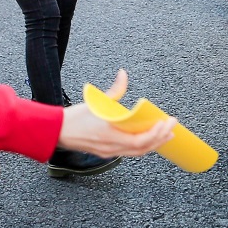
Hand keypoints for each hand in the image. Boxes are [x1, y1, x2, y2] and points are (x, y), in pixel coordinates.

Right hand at [58, 70, 176, 157]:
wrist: (55, 132)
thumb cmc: (73, 118)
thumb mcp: (96, 102)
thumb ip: (114, 90)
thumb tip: (123, 74)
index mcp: (110, 135)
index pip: (140, 140)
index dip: (156, 133)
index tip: (166, 123)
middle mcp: (111, 147)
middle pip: (142, 149)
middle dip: (160, 139)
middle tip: (172, 128)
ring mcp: (108, 152)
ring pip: (137, 153)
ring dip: (153, 144)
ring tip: (164, 135)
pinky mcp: (105, 153)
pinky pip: (129, 152)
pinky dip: (141, 146)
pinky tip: (147, 138)